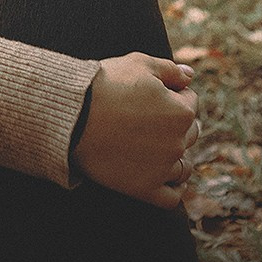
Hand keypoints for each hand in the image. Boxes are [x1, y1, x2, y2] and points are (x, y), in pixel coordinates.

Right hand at [72, 52, 200, 208]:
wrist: (71, 113)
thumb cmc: (104, 84)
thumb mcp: (139, 63)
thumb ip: (170, 70)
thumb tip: (189, 76)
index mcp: (181, 112)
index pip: (190, 102)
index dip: (173, 95)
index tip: (152, 96)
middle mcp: (177, 143)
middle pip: (190, 133)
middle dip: (176, 124)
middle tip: (150, 120)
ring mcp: (162, 168)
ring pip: (183, 167)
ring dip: (177, 157)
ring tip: (158, 150)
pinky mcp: (144, 189)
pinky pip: (171, 197)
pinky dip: (174, 190)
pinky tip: (170, 182)